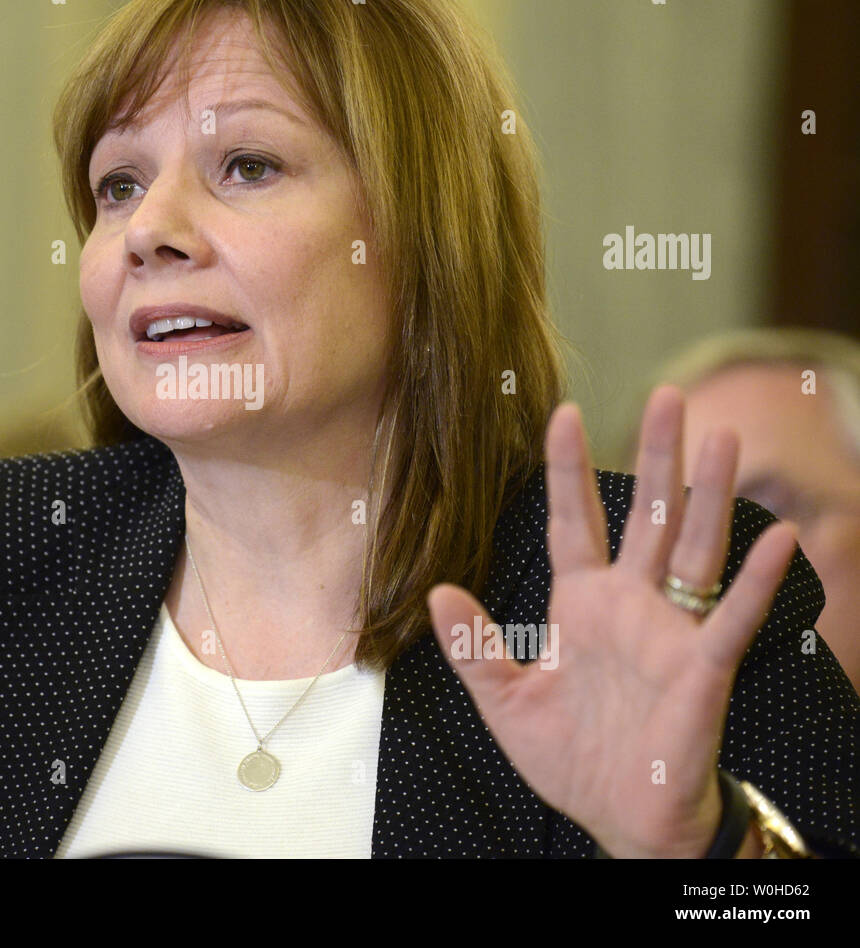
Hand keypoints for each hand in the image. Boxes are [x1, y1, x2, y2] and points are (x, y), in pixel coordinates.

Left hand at [427, 384, 798, 856]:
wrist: (619, 819)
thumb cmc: (568, 759)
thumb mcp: (505, 702)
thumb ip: (473, 648)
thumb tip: (437, 593)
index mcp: (580, 605)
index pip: (572, 522)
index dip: (568, 470)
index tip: (562, 412)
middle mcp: (629, 605)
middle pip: (646, 517)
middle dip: (656, 457)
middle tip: (668, 394)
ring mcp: (669, 632)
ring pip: (694, 548)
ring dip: (709, 495)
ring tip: (722, 436)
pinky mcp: (704, 669)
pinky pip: (731, 618)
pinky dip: (752, 581)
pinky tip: (775, 537)